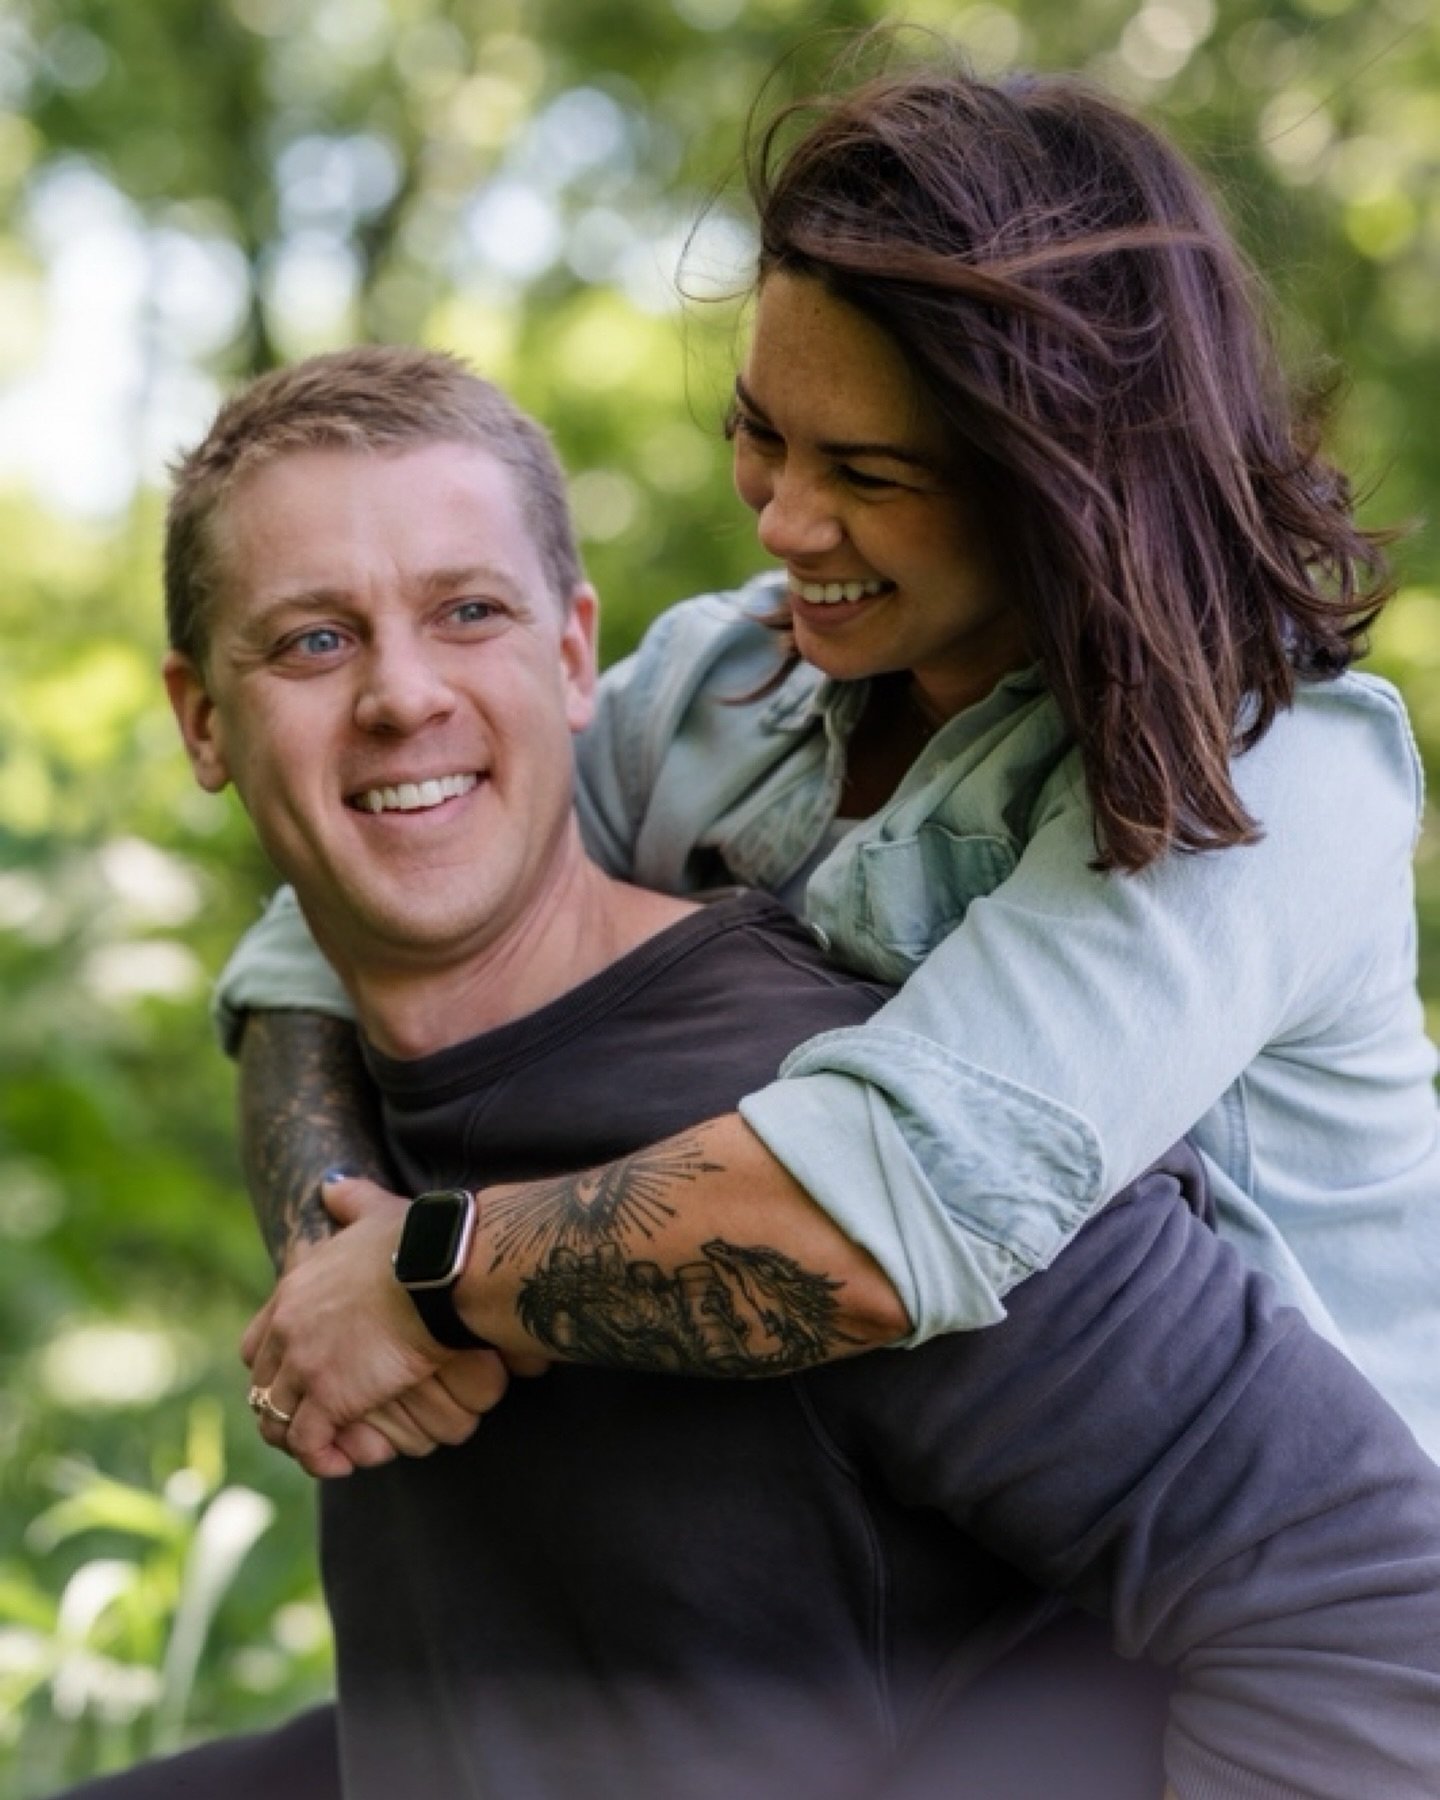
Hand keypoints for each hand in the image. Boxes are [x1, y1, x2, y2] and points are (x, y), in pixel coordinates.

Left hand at [241, 1177, 508, 1476]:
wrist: (439, 1269)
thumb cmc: (419, 1239)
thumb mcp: (374, 1211)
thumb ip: (350, 1199)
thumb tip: (331, 1184)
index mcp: (294, 1289)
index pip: (256, 1343)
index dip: (272, 1366)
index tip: (296, 1379)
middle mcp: (288, 1328)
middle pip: (261, 1385)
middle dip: (282, 1407)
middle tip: (312, 1421)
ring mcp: (305, 1364)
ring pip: (275, 1420)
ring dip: (296, 1439)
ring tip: (324, 1449)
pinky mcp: (330, 1396)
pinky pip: (307, 1443)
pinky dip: (319, 1457)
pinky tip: (339, 1460)